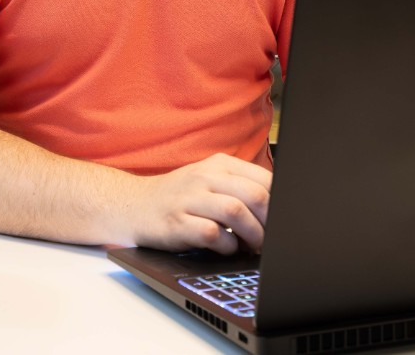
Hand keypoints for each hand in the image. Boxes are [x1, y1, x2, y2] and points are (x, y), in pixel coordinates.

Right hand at [124, 153, 271, 254]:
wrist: (133, 205)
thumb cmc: (178, 196)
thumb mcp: (209, 180)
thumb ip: (239, 188)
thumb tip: (276, 210)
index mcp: (219, 164)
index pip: (263, 179)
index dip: (279, 203)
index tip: (281, 221)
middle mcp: (204, 177)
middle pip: (254, 195)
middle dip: (269, 222)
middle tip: (271, 239)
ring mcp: (189, 199)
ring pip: (235, 212)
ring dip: (252, 234)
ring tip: (254, 246)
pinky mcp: (176, 223)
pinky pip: (212, 234)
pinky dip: (226, 245)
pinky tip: (227, 248)